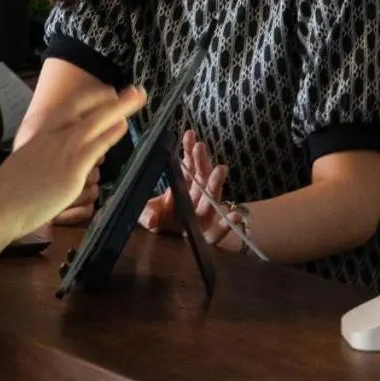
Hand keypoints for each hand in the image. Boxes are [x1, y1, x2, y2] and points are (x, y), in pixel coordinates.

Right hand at [0, 86, 145, 245]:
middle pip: (88, 110)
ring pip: (96, 122)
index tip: (108, 93)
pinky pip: (96, 147)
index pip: (69, 108)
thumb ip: (42, 158)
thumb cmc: (7, 193)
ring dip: (119, 108)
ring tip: (138, 97)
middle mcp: (53, 137)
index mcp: (40, 135)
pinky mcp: (72, 170)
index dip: (91, 99)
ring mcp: (63, 152)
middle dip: (114, 99)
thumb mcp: (25, 165)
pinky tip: (123, 126)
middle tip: (134, 90)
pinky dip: (110, 133)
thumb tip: (53, 162)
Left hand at [139, 130, 233, 244]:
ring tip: (220, 169)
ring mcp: (204, 216)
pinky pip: (218, 231)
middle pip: (201, 177)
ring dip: (216, 183)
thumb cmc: (160, 223)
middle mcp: (196, 198)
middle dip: (201, 161)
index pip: (187, 166)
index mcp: (182, 187)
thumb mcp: (146, 215)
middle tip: (200, 146)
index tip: (189, 135)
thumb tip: (151, 220)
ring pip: (212, 198)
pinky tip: (233, 214)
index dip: (188, 151)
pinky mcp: (208, 235)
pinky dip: (227, 224)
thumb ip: (146, 214)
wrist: (169, 245)